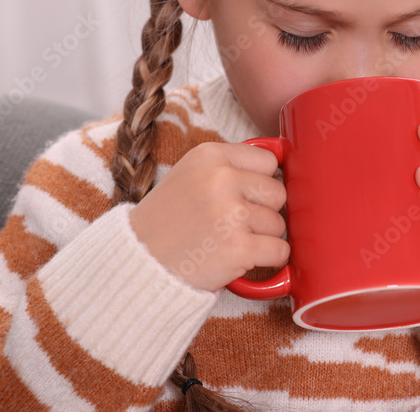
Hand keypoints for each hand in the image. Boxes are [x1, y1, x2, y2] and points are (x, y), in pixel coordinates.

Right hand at [128, 141, 289, 291]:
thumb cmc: (168, 221)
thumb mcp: (191, 175)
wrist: (138, 264)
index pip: (268, 161)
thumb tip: (280, 164)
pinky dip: (268, 259)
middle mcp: (222, 180)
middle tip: (232, 224)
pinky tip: (242, 258)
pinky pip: (280, 251)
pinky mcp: (239, 248)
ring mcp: (231, 214)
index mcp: (210, 156)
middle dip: (263, 211)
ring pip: (279, 224)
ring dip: (261, 238)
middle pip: (278, 193)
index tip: (240, 197)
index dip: (259, 182)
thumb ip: (231, 167)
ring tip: (227, 241)